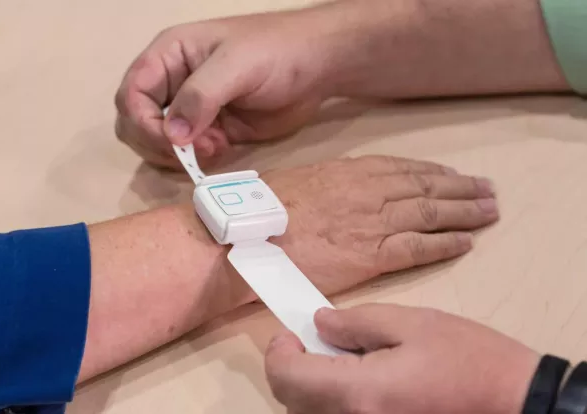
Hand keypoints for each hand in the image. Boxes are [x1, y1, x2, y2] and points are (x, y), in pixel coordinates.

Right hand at [115, 5, 345, 167]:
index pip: (132, 93)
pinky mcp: (212, 130)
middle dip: (158, 142)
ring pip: (160, 142)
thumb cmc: (276, 52)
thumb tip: (172, 136)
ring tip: (214, 146)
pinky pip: (189, 152)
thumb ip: (200, 97)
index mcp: (169, 56)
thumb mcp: (236, 65)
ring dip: (179, 154)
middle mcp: (173, 83)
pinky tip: (222, 148)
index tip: (171, 142)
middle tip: (194, 149)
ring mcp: (193, 110)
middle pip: (137, 121)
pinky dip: (198, 159)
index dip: (142, 122)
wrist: (317, 67)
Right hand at [263, 155, 499, 295]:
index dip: (432, 171)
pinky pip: (418, 247)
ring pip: (430, 212)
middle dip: (459, 187)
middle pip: (425, 187)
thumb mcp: (295, 183)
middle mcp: (368, 191)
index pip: (401, 169)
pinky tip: (466, 242)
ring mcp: (372, 222)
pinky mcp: (371, 255)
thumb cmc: (259, 210)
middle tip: (486, 189)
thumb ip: (325, 186)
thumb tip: (333, 193)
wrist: (245, 236)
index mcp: (348, 173)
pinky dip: (445, 243)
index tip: (452, 173)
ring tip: (488, 211)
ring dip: (464, 211)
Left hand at [265, 304, 538, 413]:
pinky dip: (334, 404)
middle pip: (293, 403)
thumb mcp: (413, 324)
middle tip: (314, 343)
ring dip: (311, 390)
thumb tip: (320, 323)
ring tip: (339, 362)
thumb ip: (357, 322)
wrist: (517, 402)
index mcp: (359, 393)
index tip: (290, 334)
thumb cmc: (470, 359)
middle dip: (293, 370)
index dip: (279, 353)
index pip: (287, 378)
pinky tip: (359, 383)